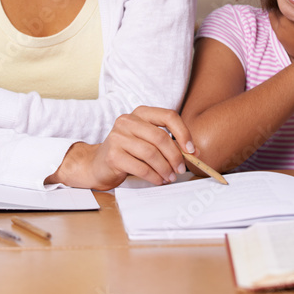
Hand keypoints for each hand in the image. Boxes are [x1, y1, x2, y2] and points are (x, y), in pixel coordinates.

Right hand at [48, 106, 195, 189]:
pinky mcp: (112, 155)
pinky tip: (158, 180)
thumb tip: (195, 152)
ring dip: (165, 168)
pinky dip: (154, 176)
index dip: (184, 133)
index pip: (168, 116)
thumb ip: (169, 143)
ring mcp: (117, 137)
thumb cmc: (128, 152)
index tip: (192, 150)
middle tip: (181, 169)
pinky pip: (140, 167)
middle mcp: (127, 121)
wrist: (98, 165)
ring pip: (151, 153)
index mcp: (140, 113)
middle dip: (175, 156)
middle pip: (160, 137)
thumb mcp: (148, 141)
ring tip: (170, 177)